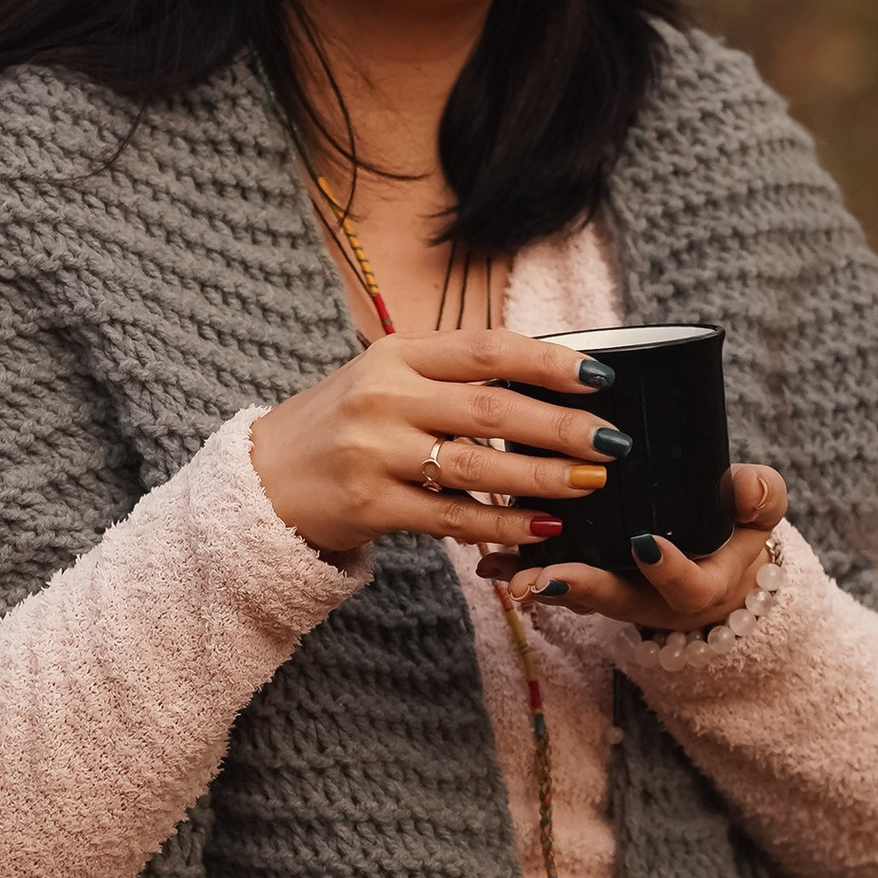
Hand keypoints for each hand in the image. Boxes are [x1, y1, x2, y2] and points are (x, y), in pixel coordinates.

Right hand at [248, 329, 629, 559]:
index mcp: (397, 354)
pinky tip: (543, 528)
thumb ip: (452, 378)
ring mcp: (376, 452)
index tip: (601, 376)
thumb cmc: (342, 427)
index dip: (550, 361)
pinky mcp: (372, 505)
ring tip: (591, 484)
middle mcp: (386, 397)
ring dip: (544, 478)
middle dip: (562, 427)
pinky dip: (503, 524)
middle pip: (492, 408)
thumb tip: (546, 384)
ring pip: (479, 466)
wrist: (264, 480)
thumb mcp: (387, 382)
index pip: (488, 348)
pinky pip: (454, 518)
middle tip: (613, 442)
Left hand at [482, 461, 788, 632]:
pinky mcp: (588, 577)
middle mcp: (651, 598)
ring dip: (537, 580)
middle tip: (541, 578)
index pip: (685, 585)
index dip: (667, 569)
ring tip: (503, 572)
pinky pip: (553, 577)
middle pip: (613, 598)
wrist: (715, 561)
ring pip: (574, 591)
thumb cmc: (736, 530)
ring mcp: (616, 591)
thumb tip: (746, 484)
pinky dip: (522, 569)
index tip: (646, 544)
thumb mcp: (759, 514)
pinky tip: (489, 561)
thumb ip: (760, 498)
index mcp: (699, 586)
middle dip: (577, 586)